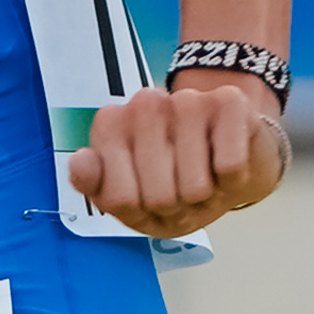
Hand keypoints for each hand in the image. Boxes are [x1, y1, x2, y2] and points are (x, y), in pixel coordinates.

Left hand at [71, 73, 287, 235]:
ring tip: (205, 179)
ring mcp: (186, 100)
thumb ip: (97, 186)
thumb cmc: (174, 185)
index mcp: (110, 125)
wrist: (230, 163)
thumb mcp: (130, 201)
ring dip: (206, 196)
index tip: (147, 200)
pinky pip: (229, 166)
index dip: (141, 213)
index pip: (120, 199)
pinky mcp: (229, 102)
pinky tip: (225, 166)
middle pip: (159, 196)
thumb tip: (81, 162)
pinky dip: (232, 180)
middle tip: (181, 194)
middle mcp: (144, 104)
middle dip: (176, 208)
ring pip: (194, 186)